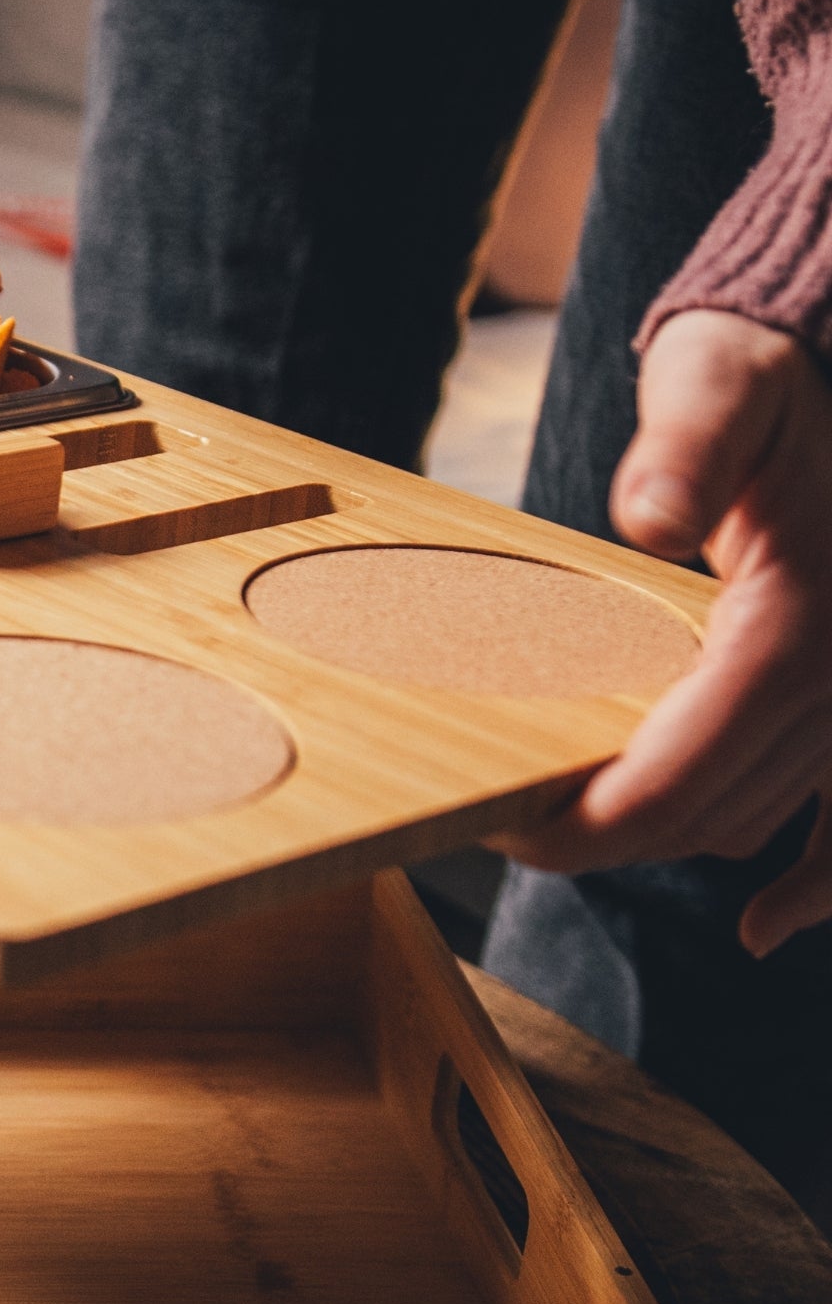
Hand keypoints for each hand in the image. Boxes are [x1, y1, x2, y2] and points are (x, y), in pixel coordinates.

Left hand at [493, 309, 831, 954]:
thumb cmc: (770, 377)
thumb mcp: (721, 383)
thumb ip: (687, 444)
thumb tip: (649, 518)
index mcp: (802, 620)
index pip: (689, 765)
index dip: (595, 819)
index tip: (510, 829)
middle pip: (712, 810)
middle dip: (603, 838)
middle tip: (503, 828)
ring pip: (757, 819)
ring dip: (667, 841)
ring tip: (560, 837)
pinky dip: (812, 883)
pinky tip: (759, 926)